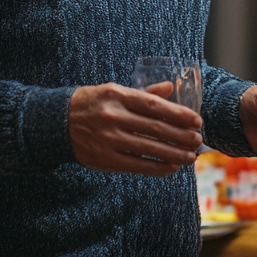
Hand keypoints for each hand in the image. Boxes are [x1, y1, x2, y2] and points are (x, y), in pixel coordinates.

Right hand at [68, 82, 201, 174]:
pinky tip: (172, 167)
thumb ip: (143, 93)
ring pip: (149, 149)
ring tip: (191, 156)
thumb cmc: (94, 103)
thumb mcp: (115, 91)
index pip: (155, 106)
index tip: (197, 120)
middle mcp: (114, 117)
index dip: (179, 114)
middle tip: (198, 140)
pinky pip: (137, 166)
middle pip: (155, 129)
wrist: (57, 123)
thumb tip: (170, 88)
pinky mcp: (104, 159)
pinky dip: (157, 167)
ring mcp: (108, 139)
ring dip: (174, 154)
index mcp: (118, 96)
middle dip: (181, 136)